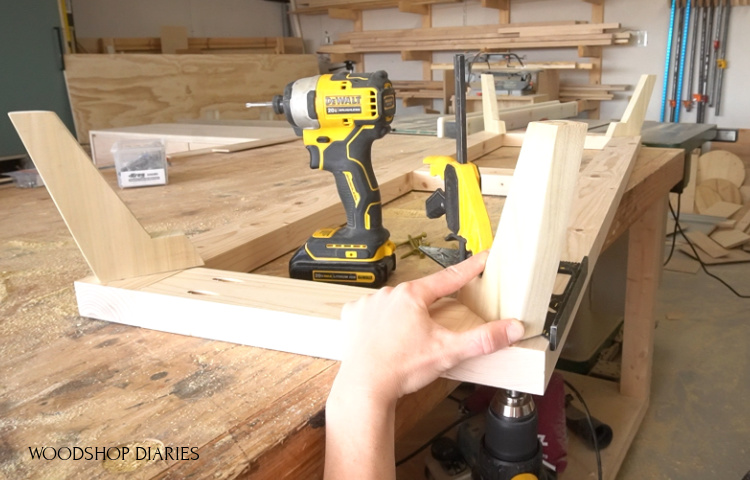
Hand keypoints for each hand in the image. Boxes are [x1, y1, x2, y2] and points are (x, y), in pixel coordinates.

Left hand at [333, 251, 524, 406]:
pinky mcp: (352, 317)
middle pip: (419, 294)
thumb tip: (511, 329)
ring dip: (402, 315)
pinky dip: (378, 321)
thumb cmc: (401, 368)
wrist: (364, 386)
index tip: (483, 257)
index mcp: (413, 296)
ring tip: (406, 340)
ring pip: (394, 303)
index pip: (449, 277)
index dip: (469, 268)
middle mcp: (388, 294)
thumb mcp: (448, 352)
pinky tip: (384, 336)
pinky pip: (370, 313)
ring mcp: (368, 304)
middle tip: (433, 328)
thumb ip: (483, 339)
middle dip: (429, 306)